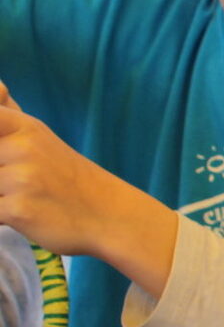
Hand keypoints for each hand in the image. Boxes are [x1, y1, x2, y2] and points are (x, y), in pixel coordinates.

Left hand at [0, 93, 118, 256]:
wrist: (109, 215)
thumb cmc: (66, 176)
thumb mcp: (38, 136)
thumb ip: (6, 112)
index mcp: (24, 128)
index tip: (6, 153)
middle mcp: (22, 148)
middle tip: (13, 178)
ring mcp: (22, 179)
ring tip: (17, 197)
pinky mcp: (19, 210)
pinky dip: (0, 214)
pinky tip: (19, 213)